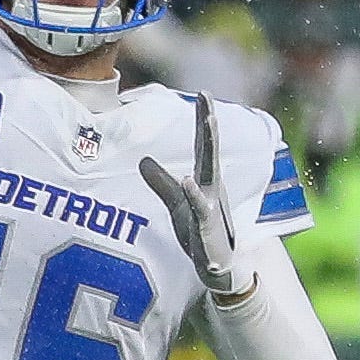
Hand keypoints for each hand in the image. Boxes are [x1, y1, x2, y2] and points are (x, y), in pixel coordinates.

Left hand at [139, 94, 252, 303]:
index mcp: (204, 181)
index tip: (204, 93)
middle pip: (209, 154)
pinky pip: (200, 212)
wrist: (216, 267)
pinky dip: (195, 199)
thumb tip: (143, 161)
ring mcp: (210, 210)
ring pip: (207, 179)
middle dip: (209, 128)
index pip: (203, 145)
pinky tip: (189, 183)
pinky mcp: (206, 232)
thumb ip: (161, 182)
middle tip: (208, 104)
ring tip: (208, 127)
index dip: (203, 120)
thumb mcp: (176, 203)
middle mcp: (209, 190)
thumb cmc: (198, 231)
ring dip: (208, 152)